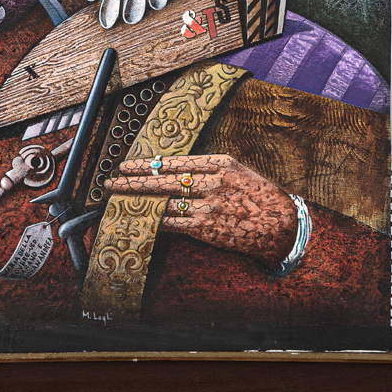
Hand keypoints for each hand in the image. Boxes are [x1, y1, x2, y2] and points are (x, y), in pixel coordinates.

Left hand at [104, 154, 302, 270]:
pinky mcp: (207, 229)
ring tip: (120, 200)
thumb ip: (207, 169)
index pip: (173, 162)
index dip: (145, 165)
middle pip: (163, 181)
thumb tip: (171, 169)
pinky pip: (174, 222)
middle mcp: (212, 183)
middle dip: (133, 181)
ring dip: (140, 201)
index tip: (125, 165)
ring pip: (164, 202)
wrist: (280, 225)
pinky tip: (142, 217)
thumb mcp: (236, 171)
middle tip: (111, 182)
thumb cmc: (257, 196)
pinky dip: (156, 219)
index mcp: (220, 164)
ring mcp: (208, 207)